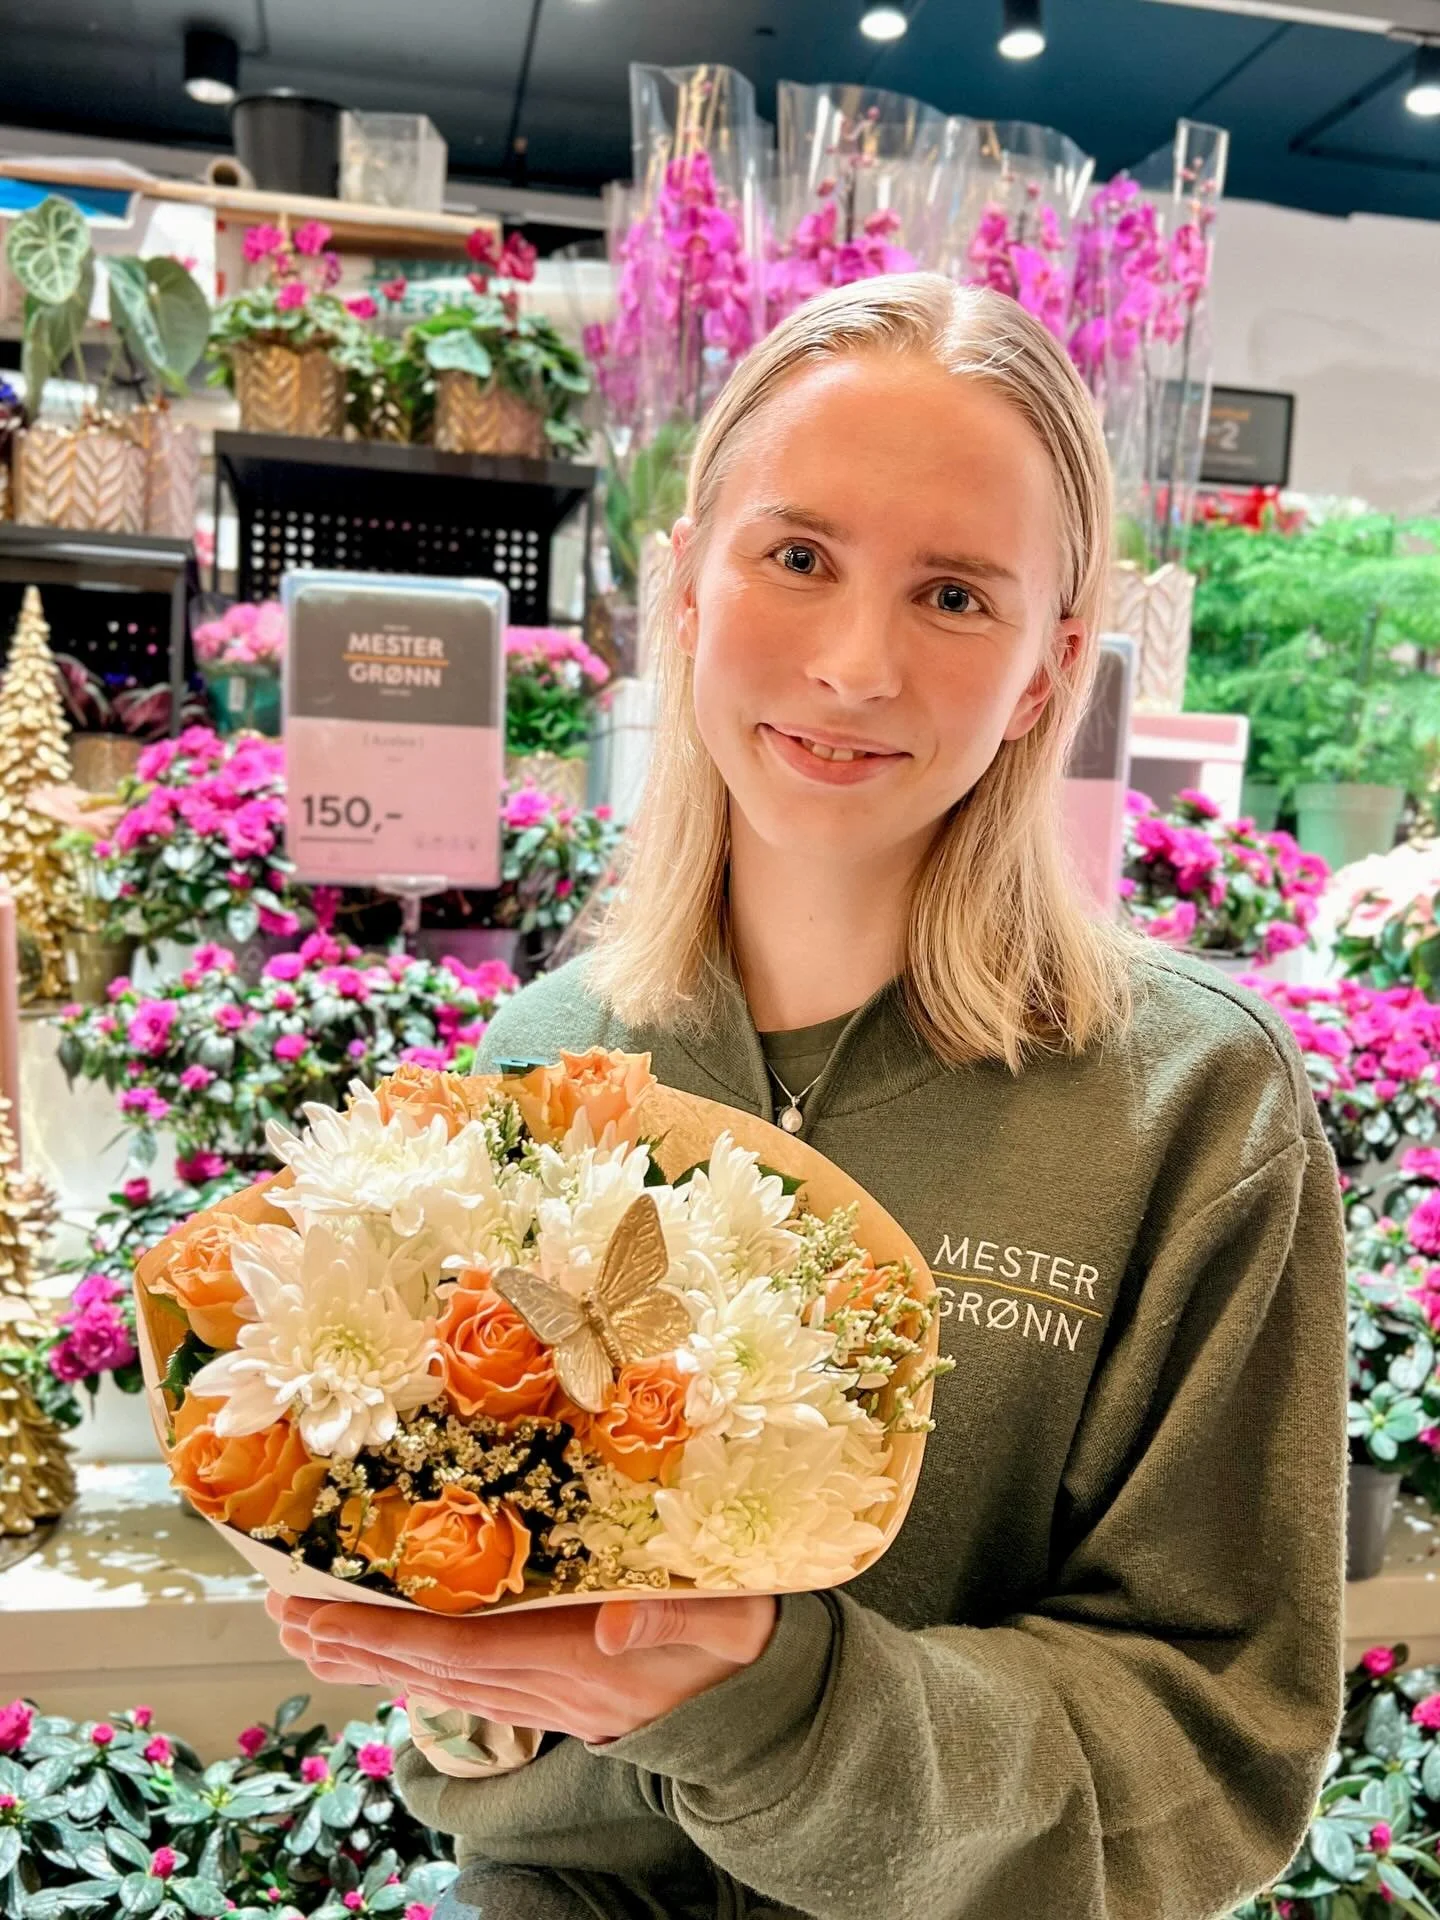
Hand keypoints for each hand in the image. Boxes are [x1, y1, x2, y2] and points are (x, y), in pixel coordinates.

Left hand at [266, 1588, 776, 1743]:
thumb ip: (678, 1616)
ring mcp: (549, 1699)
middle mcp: (550, 1688)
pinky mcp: (556, 1699)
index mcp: (578, 1662)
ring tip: (308, 1637)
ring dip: (372, 1660)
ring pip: (441, 1682)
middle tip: (281, 1617)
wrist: (767, 1716)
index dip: (385, 1634)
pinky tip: (388, 1659)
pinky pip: (469, 1689)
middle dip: (353, 1644)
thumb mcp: (732, 1618)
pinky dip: (418, 1671)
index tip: (318, 1615)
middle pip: (431, 1668)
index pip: (460, 1648)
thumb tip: (618, 1620)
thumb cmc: (747, 1646)